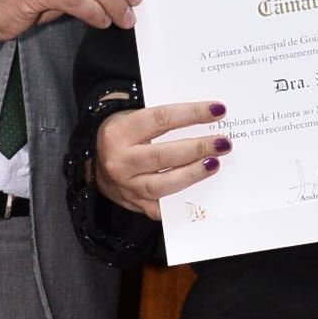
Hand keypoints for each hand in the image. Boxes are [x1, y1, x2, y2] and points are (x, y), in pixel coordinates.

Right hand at [95, 101, 228, 213]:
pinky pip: (162, 208)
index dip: (191, 114)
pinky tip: (201, 192)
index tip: (217, 110)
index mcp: (120, 133)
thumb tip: (205, 119)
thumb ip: (163, 122)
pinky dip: (182, 201)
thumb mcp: (133, 121)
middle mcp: (120, 161)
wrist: (94, 163)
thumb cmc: (123, 137)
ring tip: (214, 164)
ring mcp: (127, 186)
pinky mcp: (135, 204)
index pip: (161, 119)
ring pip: (162, 185)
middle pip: (162, 155)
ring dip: (192, 174)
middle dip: (197, 149)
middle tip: (222, 143)